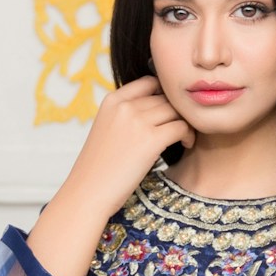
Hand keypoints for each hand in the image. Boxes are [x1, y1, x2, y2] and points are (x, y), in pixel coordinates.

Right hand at [28, 75, 196, 275]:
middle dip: (177, 112)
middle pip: (165, 98)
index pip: (149, 83)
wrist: (88, 192)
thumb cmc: (99, 168)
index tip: (169, 113)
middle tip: (183, 128)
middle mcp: (124, 106)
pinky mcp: (150, 140)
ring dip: (185, 123)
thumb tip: (157, 108)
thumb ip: (126, 115)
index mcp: (112, 101)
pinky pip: (181, 127)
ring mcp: (137, 121)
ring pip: (176, 111)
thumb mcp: (107, 129)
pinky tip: (186, 145)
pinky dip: (188, 135)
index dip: (164, 95)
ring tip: (185, 138)